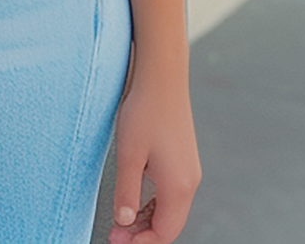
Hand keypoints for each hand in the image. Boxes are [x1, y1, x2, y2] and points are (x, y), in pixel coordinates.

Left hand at [108, 67, 201, 242]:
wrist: (162, 77)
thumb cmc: (144, 112)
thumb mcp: (129, 154)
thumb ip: (127, 192)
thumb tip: (123, 222)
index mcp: (179, 186)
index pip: (164, 232)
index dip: (139, 242)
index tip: (114, 239)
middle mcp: (190, 182)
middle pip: (169, 225)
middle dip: (143, 235)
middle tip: (114, 233)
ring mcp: (189, 171)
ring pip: (171, 211)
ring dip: (147, 220)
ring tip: (121, 220)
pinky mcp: (184, 160)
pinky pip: (172, 194)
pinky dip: (154, 204)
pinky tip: (136, 201)